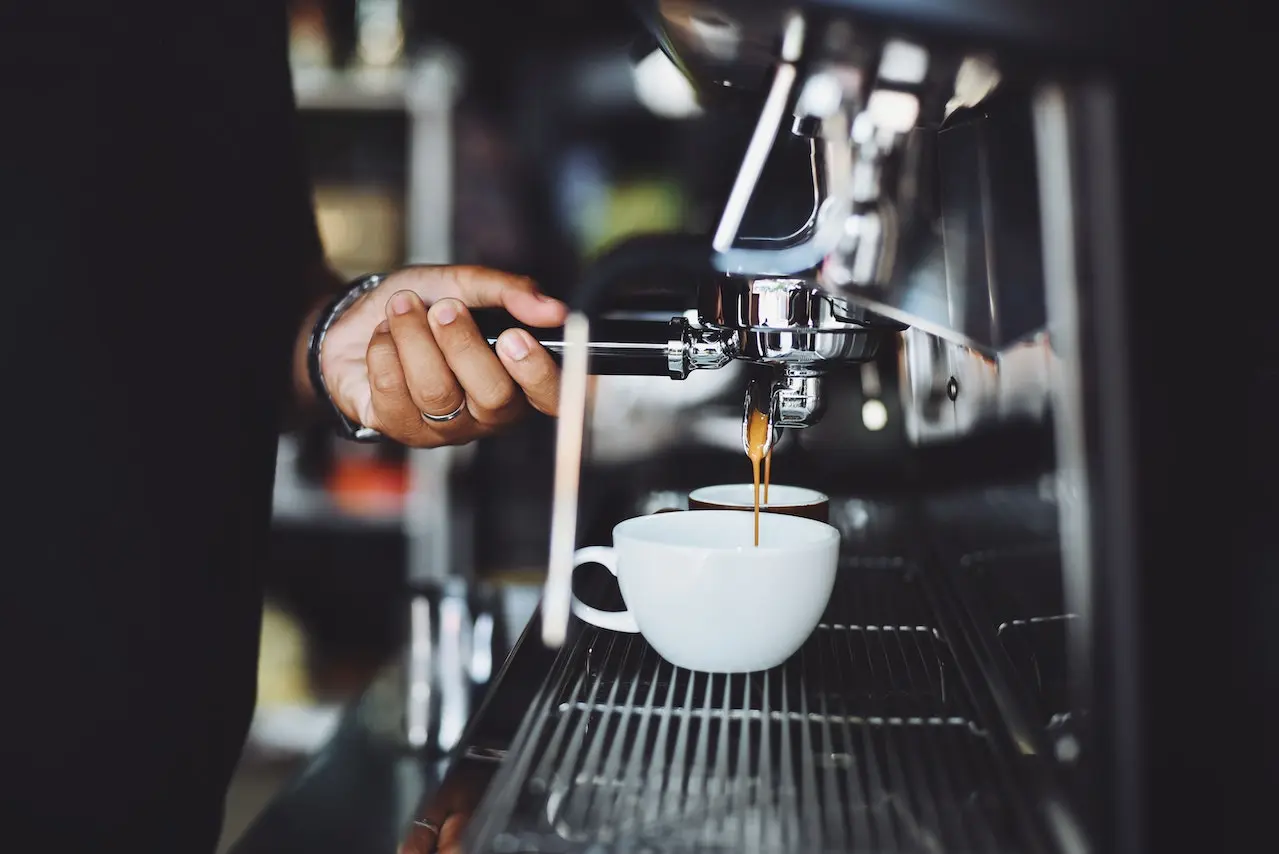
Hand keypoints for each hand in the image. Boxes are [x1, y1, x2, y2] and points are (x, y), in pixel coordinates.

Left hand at [319, 265, 564, 446]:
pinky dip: (384, 349)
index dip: (538, 373)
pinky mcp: (400, 428)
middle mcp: (487, 412)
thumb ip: (509, 292)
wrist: (357, 319)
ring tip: (402, 308)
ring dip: (414, 337)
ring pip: (437, 392)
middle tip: (444, 308)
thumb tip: (552, 309)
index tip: (514, 336)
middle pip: (494, 396)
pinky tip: (383, 337)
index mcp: (518, 379)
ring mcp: (445, 427)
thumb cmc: (421, 306)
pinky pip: (393, 390)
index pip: (552, 398)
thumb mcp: (464, 284)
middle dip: (463, 344)